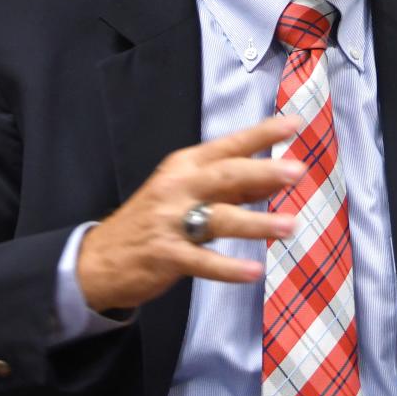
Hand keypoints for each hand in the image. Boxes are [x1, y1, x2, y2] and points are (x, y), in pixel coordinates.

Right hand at [77, 115, 302, 311]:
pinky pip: (203, 262)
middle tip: (297, 171)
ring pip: (219, 218)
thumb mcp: (186, 192)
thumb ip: (231, 186)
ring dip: (256, 223)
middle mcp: (178, 187)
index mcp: (184, 165)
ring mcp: (170, 221)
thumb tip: (277, 177)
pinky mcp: (166, 256)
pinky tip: (254, 271)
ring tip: (290, 226)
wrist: (98, 259)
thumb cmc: (153, 220)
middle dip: (264, 171)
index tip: (294, 124)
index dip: (262, 133)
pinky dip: (229, 268)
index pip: (229, 145)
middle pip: (226, 174)